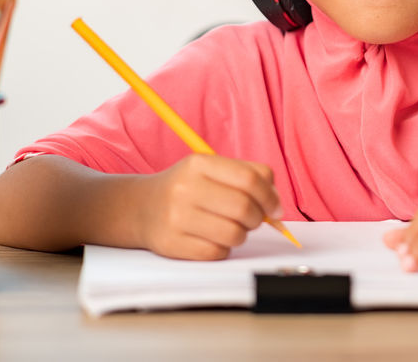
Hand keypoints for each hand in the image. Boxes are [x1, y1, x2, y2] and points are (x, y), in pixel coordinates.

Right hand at [135, 154, 281, 260]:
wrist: (141, 208)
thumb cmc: (187, 188)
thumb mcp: (212, 170)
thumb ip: (248, 176)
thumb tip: (276, 204)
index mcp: (199, 164)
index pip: (250, 179)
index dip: (270, 196)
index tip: (275, 208)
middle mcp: (185, 189)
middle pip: (244, 208)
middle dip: (258, 218)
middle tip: (254, 220)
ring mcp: (177, 218)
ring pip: (234, 234)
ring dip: (241, 235)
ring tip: (230, 228)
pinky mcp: (172, 244)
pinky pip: (216, 253)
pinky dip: (223, 249)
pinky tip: (213, 239)